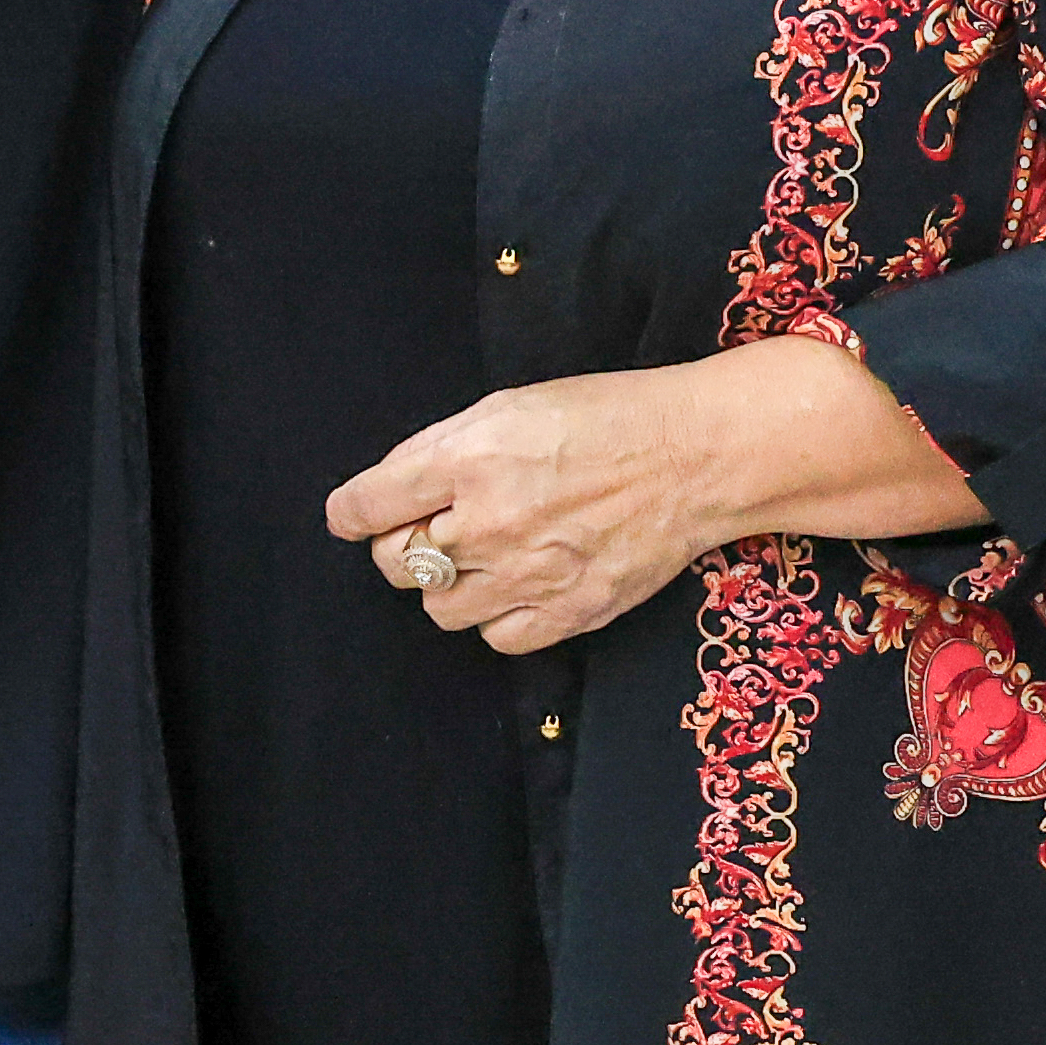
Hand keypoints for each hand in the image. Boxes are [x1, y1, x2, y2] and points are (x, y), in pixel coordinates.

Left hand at [329, 369, 730, 657]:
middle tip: (431, 530)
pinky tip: (517, 584)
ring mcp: (528, 574)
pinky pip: (495, 638)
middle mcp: (490, 522)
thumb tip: (387, 487)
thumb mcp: (508, 406)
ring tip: (483, 556)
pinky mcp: (567, 612)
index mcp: (469, 460)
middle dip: (399, 547)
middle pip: (394, 564)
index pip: (366, 506)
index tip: (354, 517)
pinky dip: (495, 616)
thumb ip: (439, 447)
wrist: (694, 457)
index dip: (351, 513)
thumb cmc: (605, 419)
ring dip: (448, 585)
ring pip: (438, 609)